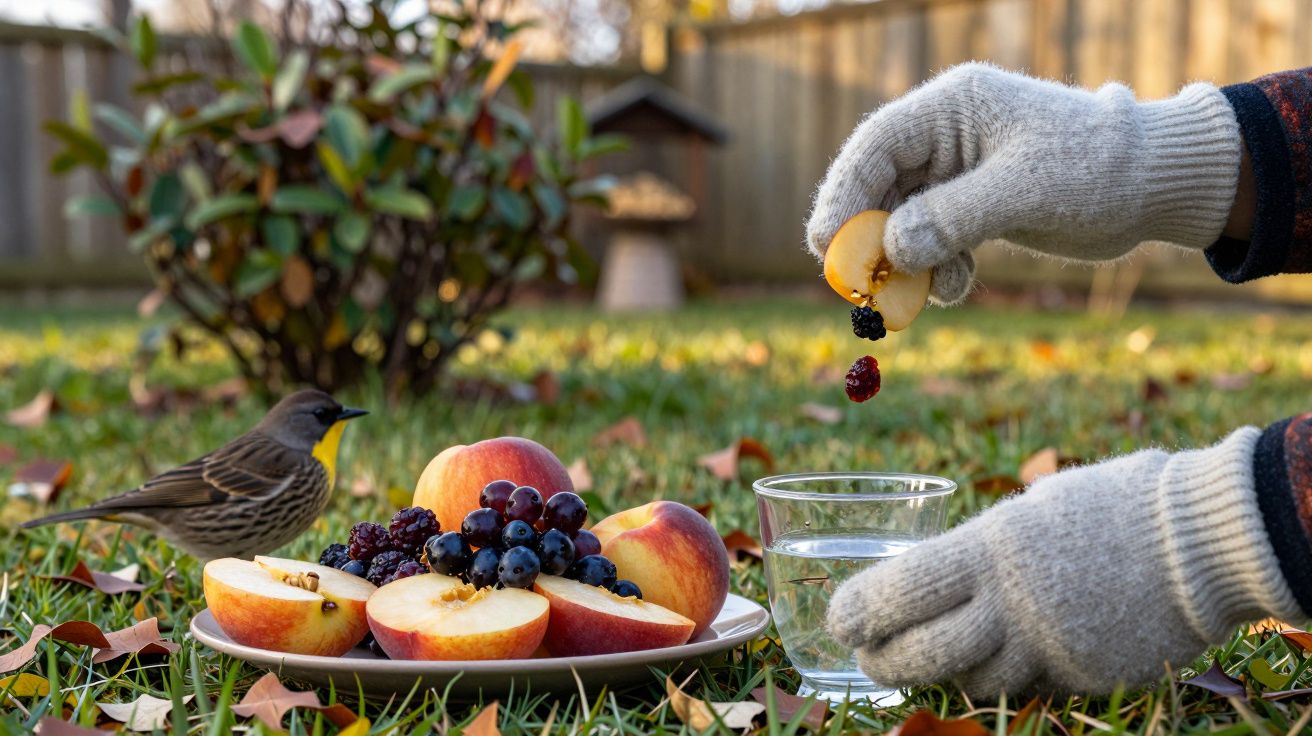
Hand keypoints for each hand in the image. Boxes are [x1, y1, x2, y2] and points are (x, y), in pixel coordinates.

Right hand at [806, 63, 1241, 304]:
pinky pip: (930, 244)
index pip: (876, 146)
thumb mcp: (1023, 190)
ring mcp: (957, 175)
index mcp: (953, 109)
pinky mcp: (973, 209)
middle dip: (869, 240)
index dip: (843, 193)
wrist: (1156, 185)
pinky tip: (957, 285)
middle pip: (878, 188)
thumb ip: (951, 218)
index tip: (826, 244)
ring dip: (905, 264)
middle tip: (859, 287)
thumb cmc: (1097, 167)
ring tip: (924, 293)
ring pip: (901, 223)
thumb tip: (890, 252)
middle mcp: (946, 138)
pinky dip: (935, 271)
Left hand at [825, 428, 1302, 695]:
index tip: (838, 618)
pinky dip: (1006, 678)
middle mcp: (1012, 603)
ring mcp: (1049, 646)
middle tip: (867, 658)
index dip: (862, 609)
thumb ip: (992, 542)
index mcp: (992, 548)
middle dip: (886, 662)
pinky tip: (1002, 659)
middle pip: (926, 653)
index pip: (904, 588)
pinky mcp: (1083, 674)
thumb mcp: (1039, 507)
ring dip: (947, 673)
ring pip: (974, 681)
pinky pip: (1027, 687)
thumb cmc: (1118, 503)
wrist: (1206, 540)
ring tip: (931, 659)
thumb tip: (955, 561)